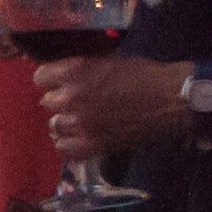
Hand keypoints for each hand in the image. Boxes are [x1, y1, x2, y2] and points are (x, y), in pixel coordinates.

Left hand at [34, 52, 187, 164]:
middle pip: (47, 103)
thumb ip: (81, 70)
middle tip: (79, 103)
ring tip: (82, 121)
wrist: (172, 98)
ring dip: (66, 123)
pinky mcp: (93, 145)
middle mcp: (71, 98)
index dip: (51, 81)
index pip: (40, 78)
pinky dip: (70, 144)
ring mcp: (81, 124)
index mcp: (74, 72)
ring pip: (54, 126)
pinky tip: (81, 138)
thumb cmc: (144, 75)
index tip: (60, 84)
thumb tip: (63, 78)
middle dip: (61, 102)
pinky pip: (65, 148)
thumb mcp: (107, 62)